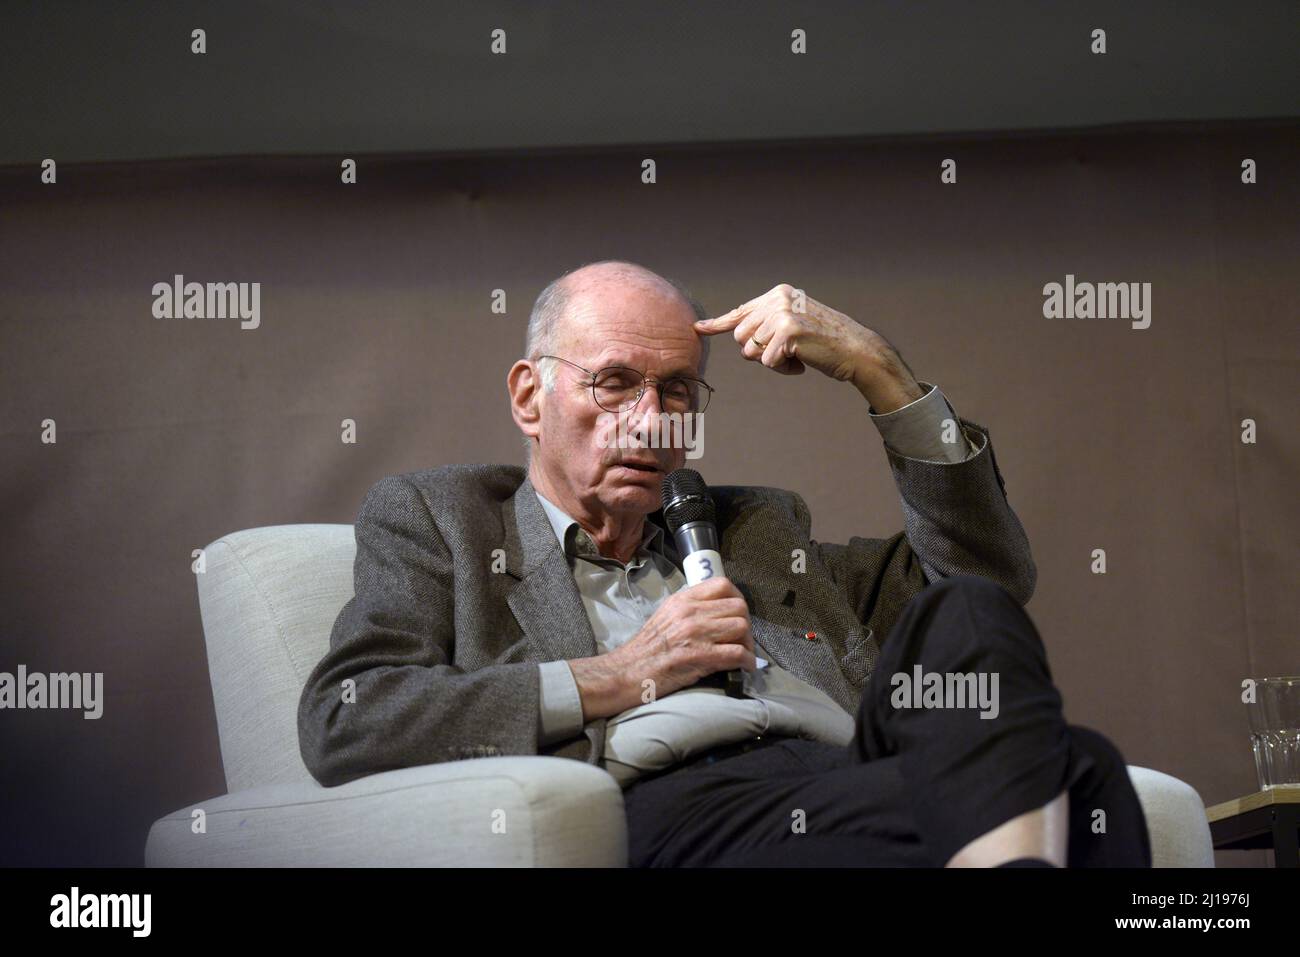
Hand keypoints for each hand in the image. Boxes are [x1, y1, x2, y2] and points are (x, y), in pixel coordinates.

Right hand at [571, 577, 755, 718]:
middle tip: (742, 639)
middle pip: (738, 606)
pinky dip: (746, 661)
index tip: (738, 613)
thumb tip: (718, 611)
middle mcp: (690, 612)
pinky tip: (744, 667)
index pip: (722, 584)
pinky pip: (737, 653)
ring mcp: (695, 634)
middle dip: (746, 623)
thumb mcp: (665, 616)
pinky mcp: (700, 657)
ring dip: (748, 643)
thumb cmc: (646, 648)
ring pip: (741, 627)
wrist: (627, 672)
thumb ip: (690, 608)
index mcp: (682, 600)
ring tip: (744, 654)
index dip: (738, 597)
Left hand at [693, 283, 924, 409]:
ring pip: (752, 352)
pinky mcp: (788, 332)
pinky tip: (803, 362)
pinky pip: (768, 362)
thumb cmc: (825, 343)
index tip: (698, 329)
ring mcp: (783, 314)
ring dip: (772, 362)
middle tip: (788, 352)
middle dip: (759, 353)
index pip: (741, 312)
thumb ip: (766, 323)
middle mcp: (778, 299)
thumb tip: (734, 332)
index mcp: (778, 294)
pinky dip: (784, 370)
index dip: (718, 324)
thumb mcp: (792, 324)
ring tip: (797, 356)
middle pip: (741, 338)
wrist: (856, 350)